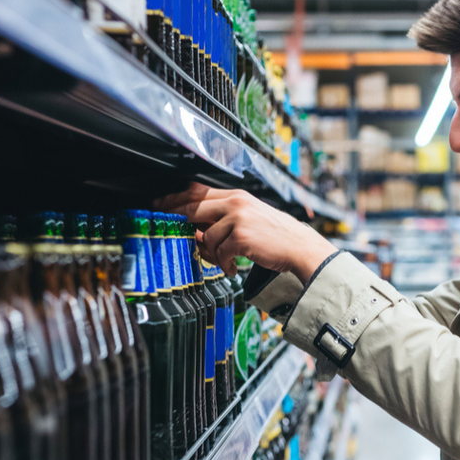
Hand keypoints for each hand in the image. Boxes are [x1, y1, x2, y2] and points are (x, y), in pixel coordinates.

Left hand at [155, 183, 336, 279]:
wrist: (300, 247)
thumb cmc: (277, 236)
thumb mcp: (250, 218)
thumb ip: (224, 219)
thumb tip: (196, 230)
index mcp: (237, 195)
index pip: (197, 191)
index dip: (174, 197)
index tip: (159, 204)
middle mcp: (236, 202)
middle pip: (192, 208)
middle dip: (177, 221)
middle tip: (170, 233)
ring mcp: (238, 218)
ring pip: (205, 236)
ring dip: (210, 253)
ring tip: (223, 261)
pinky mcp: (241, 236)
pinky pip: (219, 251)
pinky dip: (223, 264)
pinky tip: (232, 268)